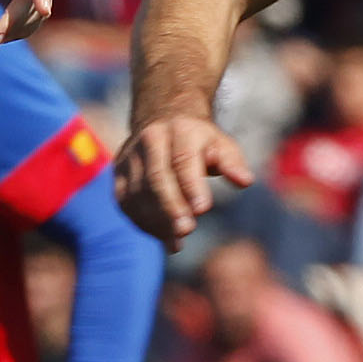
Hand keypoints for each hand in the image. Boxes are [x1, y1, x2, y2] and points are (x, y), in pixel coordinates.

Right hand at [121, 114, 255, 242]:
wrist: (163, 120)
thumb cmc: (200, 141)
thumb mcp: (221, 145)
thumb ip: (232, 163)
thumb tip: (245, 181)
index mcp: (180, 130)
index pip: (183, 159)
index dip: (191, 185)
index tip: (203, 210)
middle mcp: (150, 139)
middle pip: (156, 178)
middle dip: (171, 207)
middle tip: (186, 231)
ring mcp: (130, 156)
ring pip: (138, 193)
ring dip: (156, 220)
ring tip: (176, 242)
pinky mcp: (118, 172)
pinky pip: (126, 202)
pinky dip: (142, 222)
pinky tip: (161, 235)